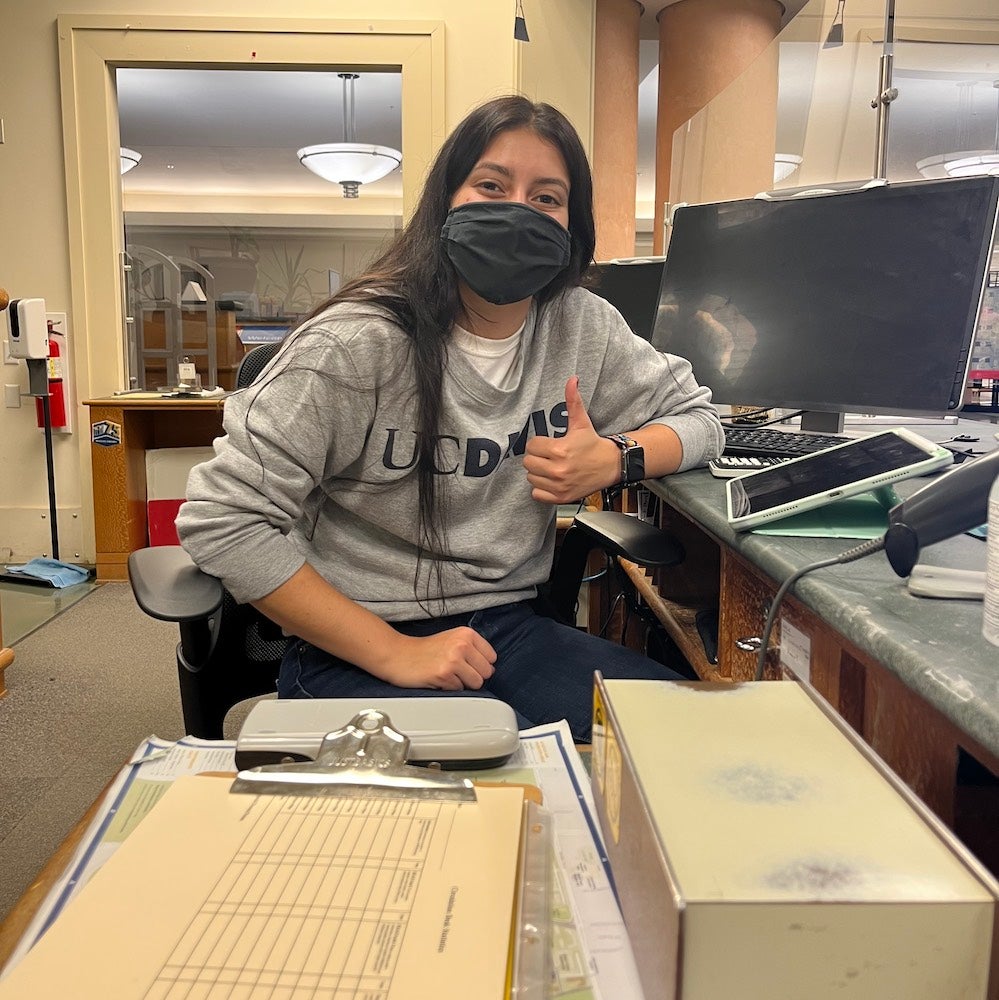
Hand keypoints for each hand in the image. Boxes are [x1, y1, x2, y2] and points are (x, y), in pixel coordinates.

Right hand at [372, 626, 496, 690]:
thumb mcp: (452, 639)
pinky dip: (450, 688)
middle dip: (473, 676)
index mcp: (466, 633)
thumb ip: (472, 649)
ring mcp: (454, 659)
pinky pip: (459, 690)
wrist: (398, 655)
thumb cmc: (424, 650)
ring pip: (476, 683)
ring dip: (463, 683)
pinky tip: (438, 679)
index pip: (492, 657)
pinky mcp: (444, 675)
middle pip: (487, 672)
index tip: (467, 664)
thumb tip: (490, 669)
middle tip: (456, 671)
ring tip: (447, 675)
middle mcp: (462, 644)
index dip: (480, 664)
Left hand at [523, 376, 617, 503]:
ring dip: (539, 473)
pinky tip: (553, 480)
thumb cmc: (592, 444)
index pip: (531, 446)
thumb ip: (573, 401)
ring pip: (531, 478)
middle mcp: (558, 470)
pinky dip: (542, 489)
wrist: (610, 466)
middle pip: (528, 463)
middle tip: (550, 456)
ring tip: (552, 467)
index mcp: (559, 450)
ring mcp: (559, 486)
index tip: (549, 445)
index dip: (539, 444)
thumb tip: (572, 379)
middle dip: (537, 458)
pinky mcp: (560, 497)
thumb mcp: (581, 422)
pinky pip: (537, 494)